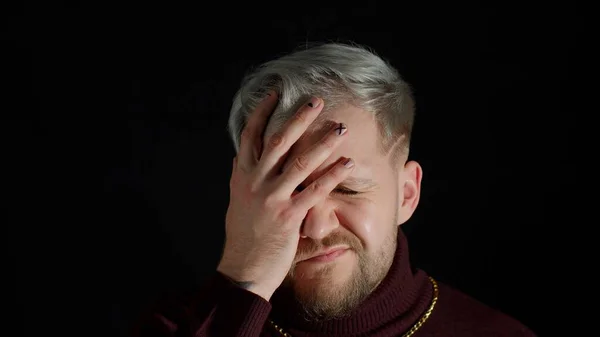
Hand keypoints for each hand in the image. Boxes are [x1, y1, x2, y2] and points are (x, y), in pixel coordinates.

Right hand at [216, 92, 354, 299]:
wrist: (243, 270)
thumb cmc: (243, 236)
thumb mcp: (237, 202)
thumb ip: (240, 177)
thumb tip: (238, 157)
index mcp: (242, 176)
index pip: (250, 136)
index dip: (262, 113)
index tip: (276, 94)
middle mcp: (255, 183)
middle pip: (277, 142)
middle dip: (298, 118)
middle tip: (316, 100)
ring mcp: (271, 199)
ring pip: (300, 163)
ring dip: (323, 142)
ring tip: (340, 127)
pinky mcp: (288, 217)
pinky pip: (315, 190)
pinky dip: (333, 174)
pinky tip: (349, 163)